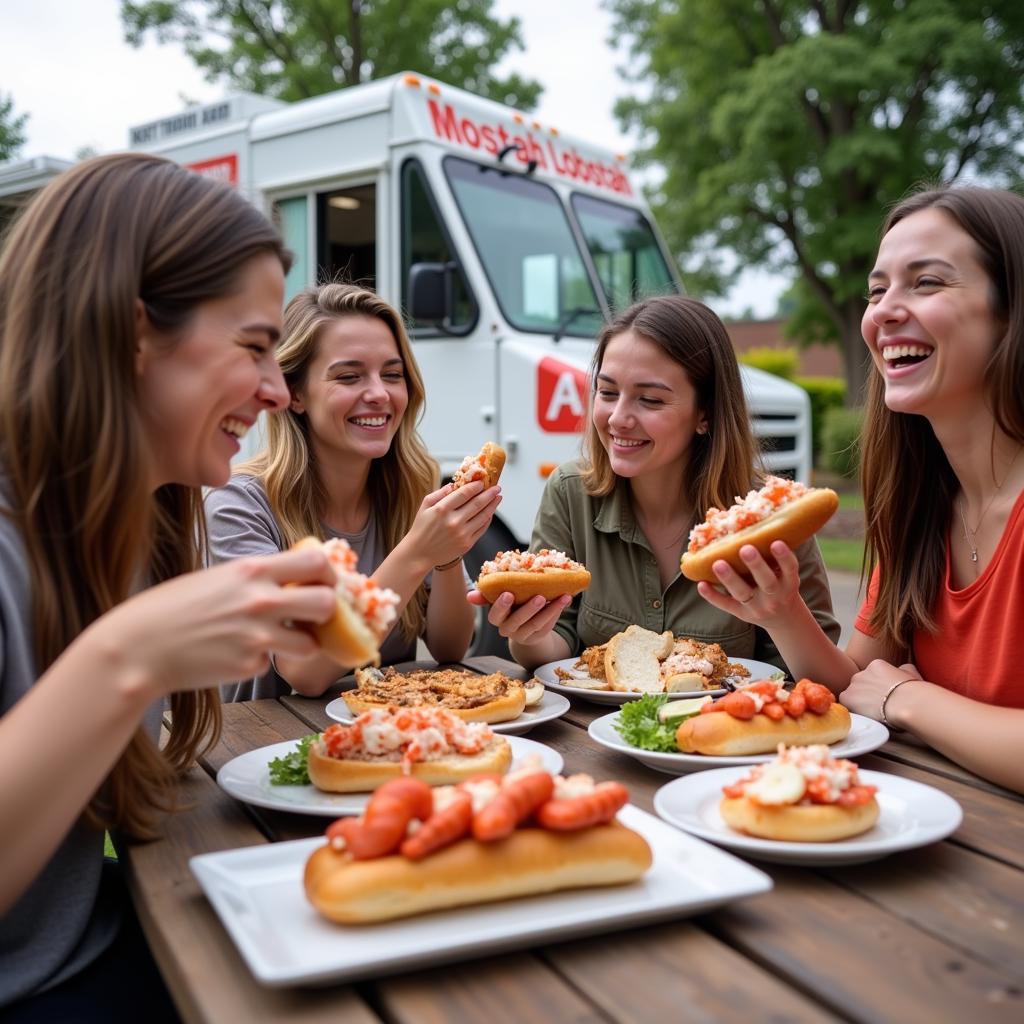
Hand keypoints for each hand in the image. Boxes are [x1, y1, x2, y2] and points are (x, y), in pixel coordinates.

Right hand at [87, 547, 338, 696]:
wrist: (138, 648)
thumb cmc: (172, 608)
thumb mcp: (218, 576)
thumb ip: (257, 577)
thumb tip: (294, 580)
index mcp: (252, 570)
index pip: (316, 562)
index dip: (329, 573)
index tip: (327, 581)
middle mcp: (261, 601)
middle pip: (326, 603)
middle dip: (328, 611)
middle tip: (313, 617)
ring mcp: (258, 637)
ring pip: (310, 644)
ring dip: (301, 644)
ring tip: (278, 640)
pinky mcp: (250, 666)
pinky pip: (272, 663)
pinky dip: (260, 660)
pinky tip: (232, 654)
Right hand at [405, 480, 501, 570]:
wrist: (419, 554)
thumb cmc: (421, 529)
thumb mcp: (424, 507)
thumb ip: (439, 494)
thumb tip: (453, 485)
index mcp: (442, 509)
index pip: (464, 493)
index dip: (476, 486)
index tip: (482, 482)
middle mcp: (453, 521)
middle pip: (477, 503)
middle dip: (489, 493)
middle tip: (497, 487)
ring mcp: (462, 534)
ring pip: (483, 516)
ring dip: (493, 505)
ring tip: (498, 498)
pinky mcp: (467, 544)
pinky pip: (482, 529)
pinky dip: (488, 519)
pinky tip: (490, 512)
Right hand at [467, 589, 571, 645]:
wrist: (523, 624)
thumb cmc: (510, 606)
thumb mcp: (499, 599)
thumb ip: (487, 595)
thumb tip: (469, 595)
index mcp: (497, 619)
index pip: (495, 616)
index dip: (501, 606)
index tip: (508, 594)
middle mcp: (508, 630)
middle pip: (517, 621)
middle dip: (528, 609)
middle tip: (539, 596)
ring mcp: (524, 635)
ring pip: (536, 624)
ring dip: (550, 610)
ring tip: (562, 597)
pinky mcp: (538, 637)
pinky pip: (548, 626)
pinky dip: (557, 613)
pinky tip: (564, 601)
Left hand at [695, 541, 801, 624]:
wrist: (782, 617)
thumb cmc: (780, 583)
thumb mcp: (785, 572)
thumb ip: (775, 554)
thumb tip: (752, 518)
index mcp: (788, 582)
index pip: (789, 569)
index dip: (784, 556)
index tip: (776, 542)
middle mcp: (775, 596)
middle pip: (766, 581)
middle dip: (756, 565)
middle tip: (745, 549)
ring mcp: (757, 606)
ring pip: (742, 593)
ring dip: (729, 578)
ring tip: (717, 563)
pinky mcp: (741, 614)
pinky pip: (726, 605)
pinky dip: (712, 596)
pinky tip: (701, 584)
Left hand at [840, 661, 920, 721]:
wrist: (907, 703)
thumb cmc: (914, 691)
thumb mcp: (911, 673)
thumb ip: (903, 669)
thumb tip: (902, 670)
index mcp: (876, 665)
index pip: (871, 676)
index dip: (878, 688)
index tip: (884, 696)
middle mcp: (862, 672)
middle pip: (860, 684)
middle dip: (867, 694)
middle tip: (878, 706)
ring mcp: (853, 685)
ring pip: (852, 694)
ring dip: (860, 702)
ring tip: (873, 712)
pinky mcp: (847, 697)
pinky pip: (846, 703)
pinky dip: (854, 709)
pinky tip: (865, 715)